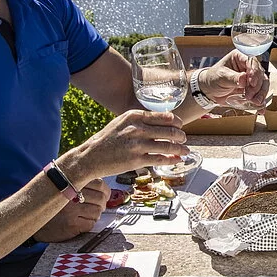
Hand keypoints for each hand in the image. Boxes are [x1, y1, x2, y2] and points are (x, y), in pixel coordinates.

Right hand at [34, 178, 108, 241]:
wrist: (34, 220)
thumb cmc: (50, 204)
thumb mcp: (61, 186)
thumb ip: (77, 182)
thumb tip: (102, 187)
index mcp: (70, 182)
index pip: (99, 184)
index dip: (105, 191)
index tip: (105, 194)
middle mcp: (70, 194)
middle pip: (100, 198)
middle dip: (102, 203)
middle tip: (98, 206)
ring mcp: (71, 210)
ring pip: (97, 211)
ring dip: (96, 214)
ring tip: (88, 214)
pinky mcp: (72, 224)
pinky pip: (91, 223)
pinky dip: (90, 223)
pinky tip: (83, 221)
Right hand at [65, 111, 187, 179]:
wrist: (90, 157)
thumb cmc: (107, 140)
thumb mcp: (121, 123)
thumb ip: (139, 121)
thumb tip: (161, 123)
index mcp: (134, 116)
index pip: (164, 116)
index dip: (176, 122)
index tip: (180, 126)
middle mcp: (137, 128)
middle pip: (170, 131)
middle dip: (181, 136)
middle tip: (184, 139)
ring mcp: (137, 145)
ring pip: (168, 146)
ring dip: (180, 149)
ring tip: (185, 151)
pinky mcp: (137, 160)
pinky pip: (161, 159)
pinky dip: (172, 160)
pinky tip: (177, 160)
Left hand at [200, 49, 269, 107]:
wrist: (209, 91)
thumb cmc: (213, 78)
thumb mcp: (221, 77)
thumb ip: (232, 78)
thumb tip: (244, 79)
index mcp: (240, 57)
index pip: (252, 62)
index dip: (254, 72)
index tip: (252, 83)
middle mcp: (248, 66)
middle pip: (260, 74)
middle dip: (257, 86)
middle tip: (250, 96)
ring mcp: (251, 78)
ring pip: (263, 84)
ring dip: (261, 94)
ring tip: (256, 102)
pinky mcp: (252, 89)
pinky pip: (259, 94)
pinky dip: (261, 101)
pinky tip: (261, 108)